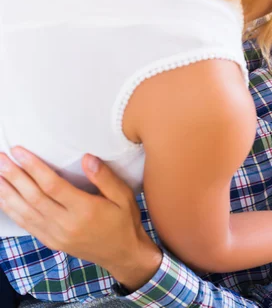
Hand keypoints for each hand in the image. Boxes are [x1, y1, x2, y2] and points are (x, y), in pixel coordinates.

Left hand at [0, 148, 161, 290]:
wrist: (124, 254)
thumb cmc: (125, 221)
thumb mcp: (124, 197)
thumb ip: (105, 178)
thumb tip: (87, 158)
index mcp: (85, 209)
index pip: (52, 185)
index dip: (34, 167)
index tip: (20, 151)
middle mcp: (66, 223)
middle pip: (33, 196)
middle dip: (15, 175)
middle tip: (1, 158)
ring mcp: (56, 235)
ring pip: (25, 211)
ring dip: (7, 192)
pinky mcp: (51, 242)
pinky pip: (26, 224)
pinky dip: (12, 210)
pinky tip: (3, 197)